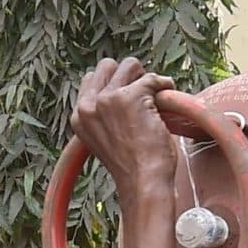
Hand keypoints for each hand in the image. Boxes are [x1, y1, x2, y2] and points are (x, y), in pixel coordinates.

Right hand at [72, 58, 180, 211]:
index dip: (114, 83)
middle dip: (127, 74)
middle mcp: (88, 105)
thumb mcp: (105, 141)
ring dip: (146, 78)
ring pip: (130, 64)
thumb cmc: (132, 168)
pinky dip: (165, 85)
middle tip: (144, 94)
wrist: (143, 183)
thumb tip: (118, 94)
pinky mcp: (130, 97)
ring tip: (156, 97)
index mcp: (79, 117)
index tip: (130, 97)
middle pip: (106, 65)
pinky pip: (153, 78)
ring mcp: (108, 99)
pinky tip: (169, 98)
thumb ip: (104, 118)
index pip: (91, 79)